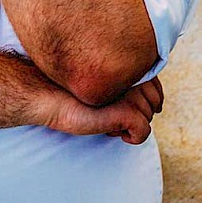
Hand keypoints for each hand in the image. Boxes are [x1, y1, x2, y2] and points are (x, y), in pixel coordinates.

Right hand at [37, 75, 163, 144]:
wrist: (46, 95)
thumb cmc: (70, 90)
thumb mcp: (100, 82)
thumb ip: (122, 80)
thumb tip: (150, 101)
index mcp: (126, 64)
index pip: (155, 86)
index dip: (143, 99)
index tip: (121, 104)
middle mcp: (132, 76)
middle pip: (154, 102)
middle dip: (138, 112)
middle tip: (111, 113)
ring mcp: (130, 93)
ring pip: (148, 117)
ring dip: (131, 123)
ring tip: (107, 119)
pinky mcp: (126, 111)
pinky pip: (143, 131)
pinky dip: (132, 137)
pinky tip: (113, 132)